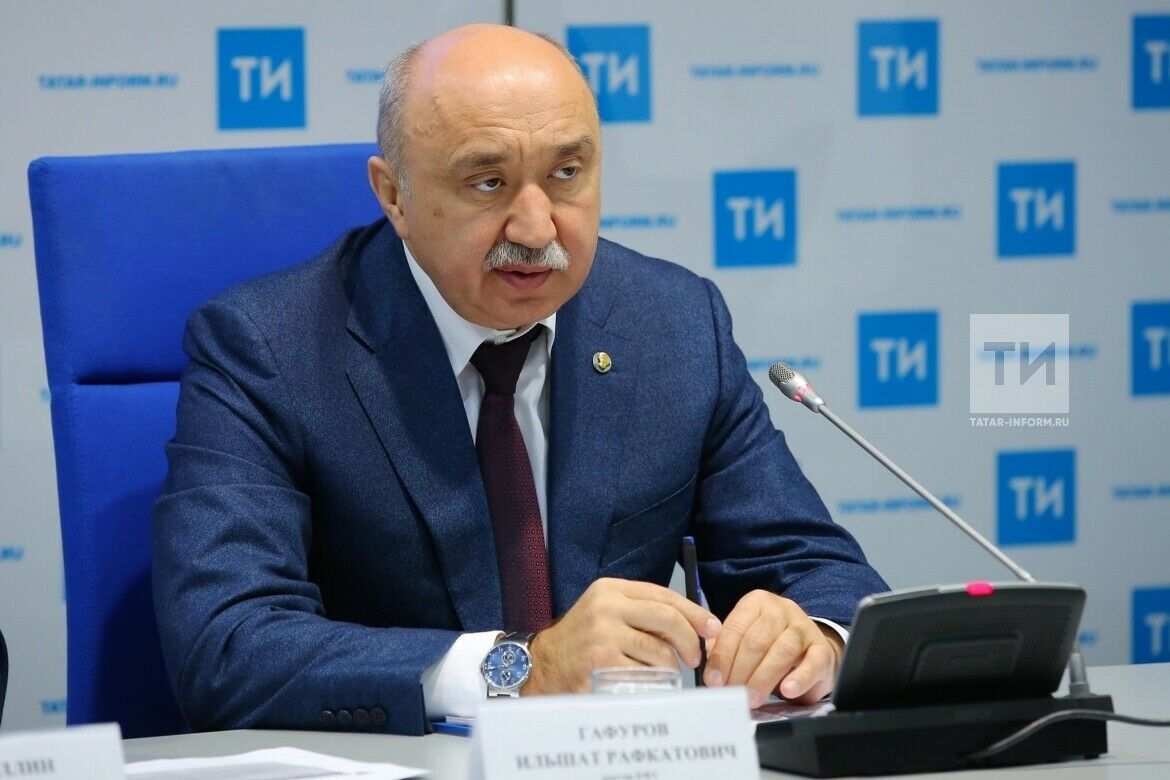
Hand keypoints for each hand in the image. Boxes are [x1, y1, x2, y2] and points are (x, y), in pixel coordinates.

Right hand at [523, 577, 721, 693]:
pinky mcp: (601, 663)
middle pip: (667, 618)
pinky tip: (647, 684)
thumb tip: (692, 623)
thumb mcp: (606, 613)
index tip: (711, 628)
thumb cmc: (581, 642)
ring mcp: (603, 635)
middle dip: (689, 640)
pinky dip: (653, 683)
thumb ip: (641, 612)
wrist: (542, 666)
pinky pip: (644, 675)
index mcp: (611, 590)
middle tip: (694, 657)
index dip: (693, 612)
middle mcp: (607, 607)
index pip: (663, 595)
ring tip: (664, 674)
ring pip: (659, 651)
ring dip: (670, 667)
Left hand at [703, 590, 842, 707]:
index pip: (735, 629)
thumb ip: (726, 650)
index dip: (722, 657)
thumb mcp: (745, 640)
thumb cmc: (771, 645)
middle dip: (740, 670)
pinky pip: (812, 662)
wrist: (809, 649)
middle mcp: (781, 610)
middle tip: (732, 692)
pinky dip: (799, 678)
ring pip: (782, 651)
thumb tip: (711, 671)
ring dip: (763, 678)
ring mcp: (803, 628)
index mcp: (756, 604)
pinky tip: (788, 690)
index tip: (714, 680)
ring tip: (752, 698)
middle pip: (757, 640)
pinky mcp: (822, 649)